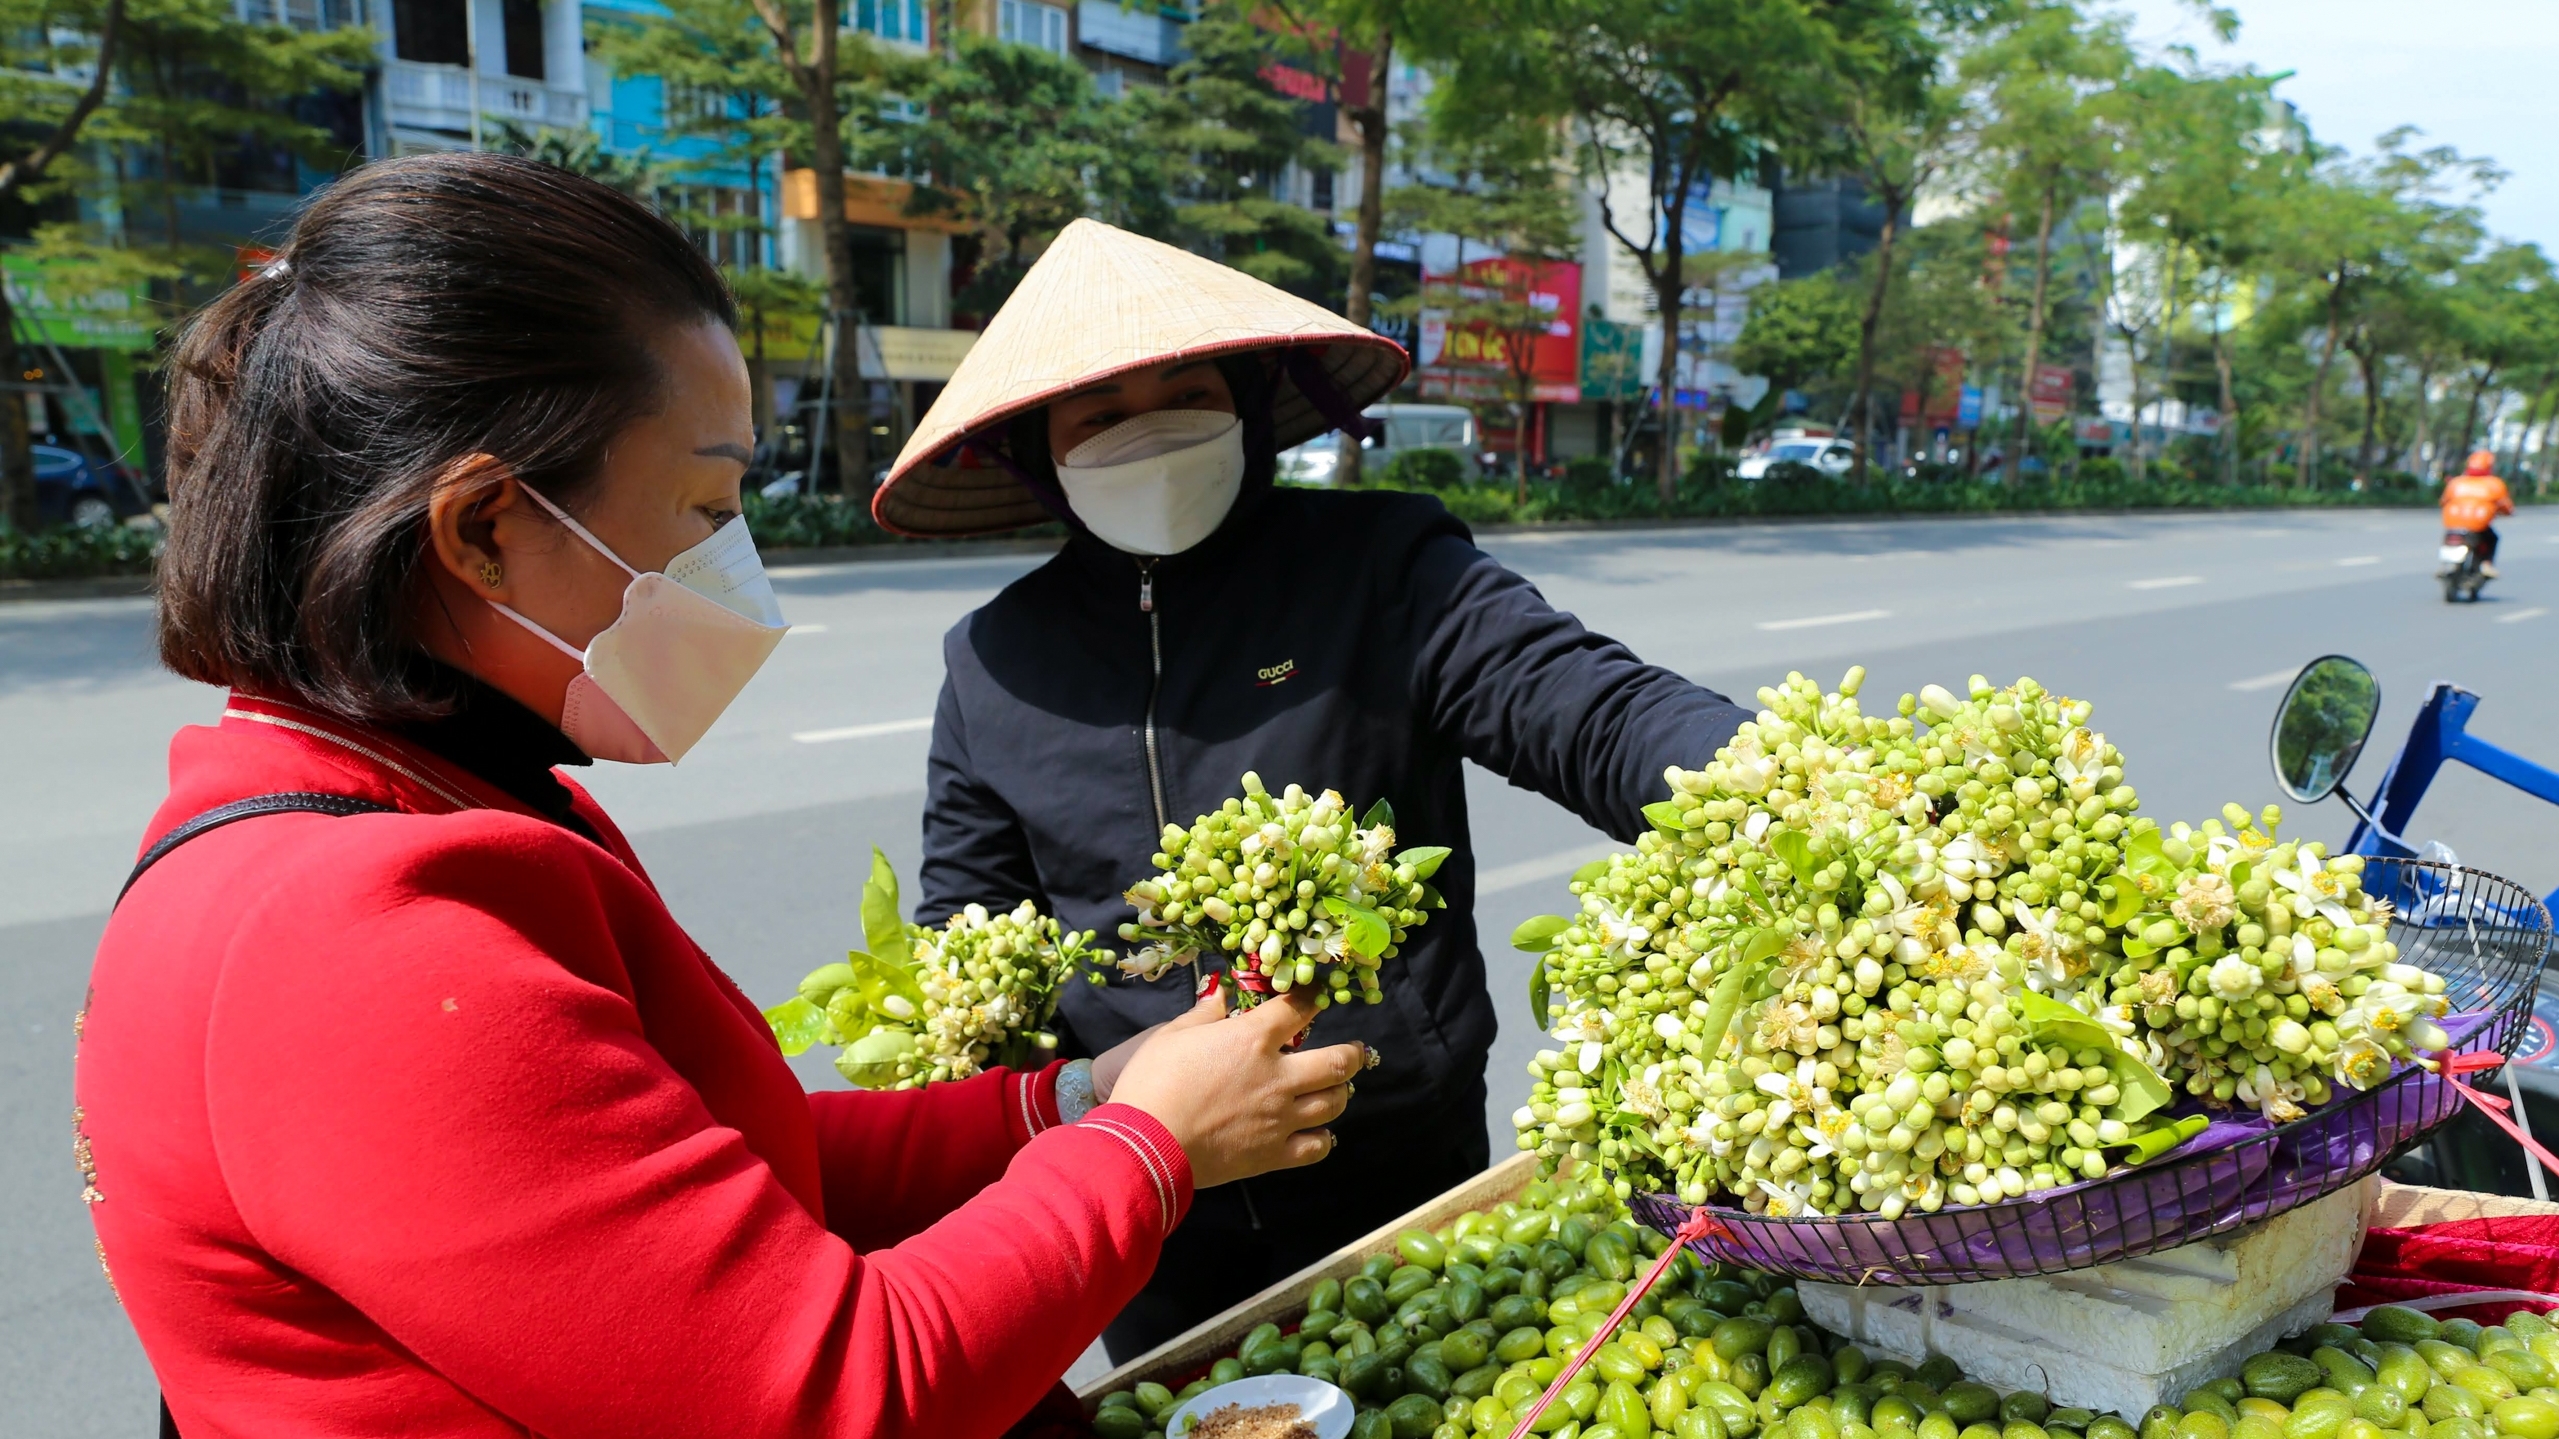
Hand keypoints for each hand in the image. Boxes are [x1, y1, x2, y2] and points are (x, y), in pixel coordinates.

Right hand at [1107, 989, 1363, 1189]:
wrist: (1146, 1145)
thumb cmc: (1153, 1083)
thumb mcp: (1172, 1036)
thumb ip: (1203, 1014)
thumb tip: (1220, 994)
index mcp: (1252, 1039)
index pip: (1297, 1009)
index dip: (1313, 998)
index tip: (1320, 995)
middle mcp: (1277, 1076)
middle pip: (1337, 1062)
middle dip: (1354, 1053)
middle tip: (1356, 1051)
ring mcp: (1280, 1118)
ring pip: (1333, 1103)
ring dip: (1341, 1092)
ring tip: (1338, 1089)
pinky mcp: (1273, 1154)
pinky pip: (1317, 1147)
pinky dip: (1324, 1138)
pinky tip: (1320, 1132)